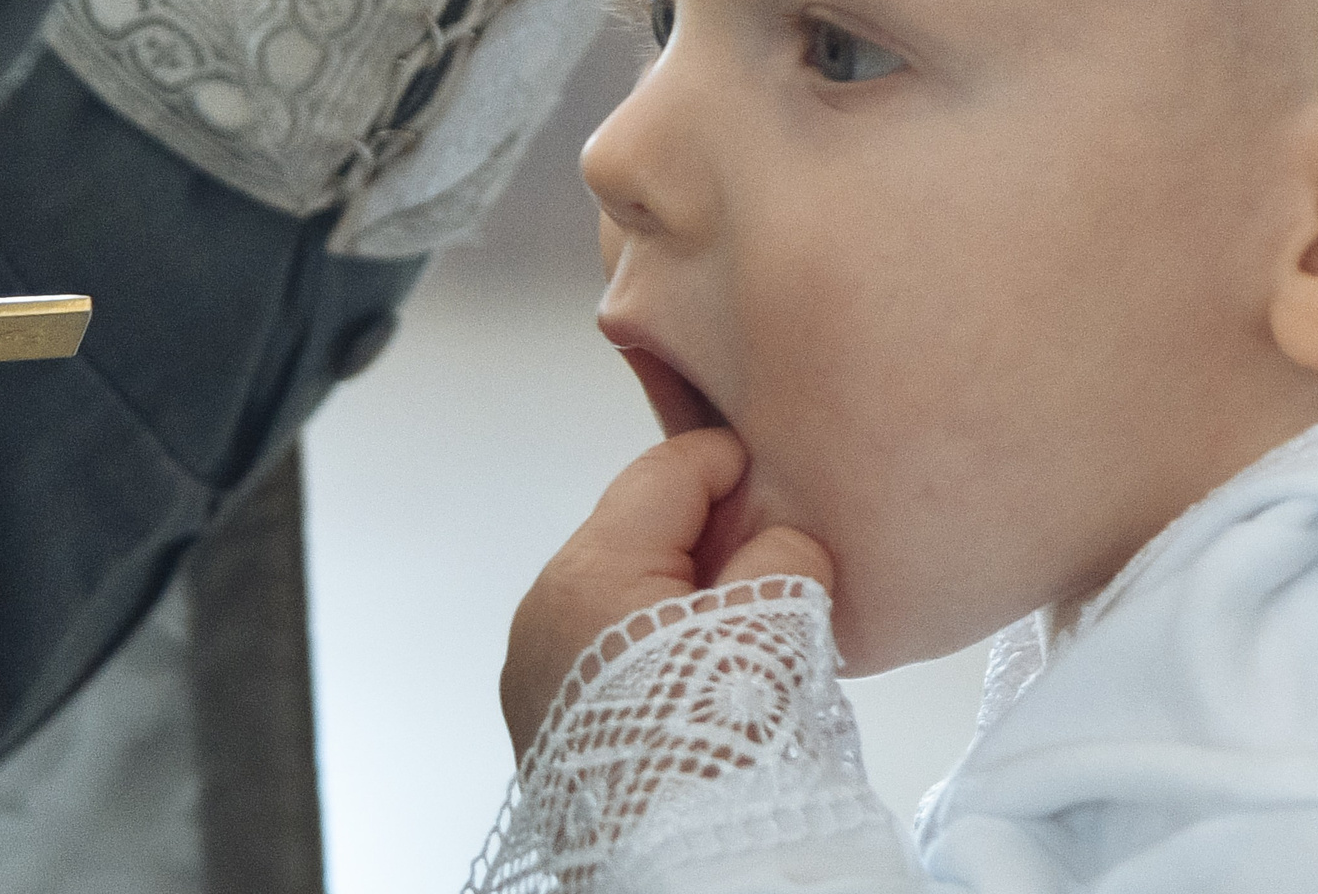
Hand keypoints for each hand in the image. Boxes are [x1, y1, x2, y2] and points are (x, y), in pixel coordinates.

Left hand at [501, 429, 832, 760]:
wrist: (686, 879)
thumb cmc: (718, 753)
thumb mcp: (770, 621)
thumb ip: (781, 547)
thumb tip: (778, 534)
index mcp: (585, 572)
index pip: (666, 471)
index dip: (733, 465)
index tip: (780, 481)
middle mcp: (541, 615)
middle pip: (639, 532)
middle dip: (708, 539)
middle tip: (774, 561)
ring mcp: (536, 677)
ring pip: (625, 596)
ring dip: (684, 599)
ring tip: (747, 633)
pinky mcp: (548, 729)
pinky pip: (610, 656)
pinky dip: (658, 653)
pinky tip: (707, 685)